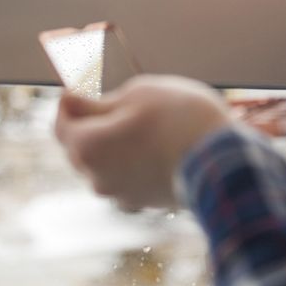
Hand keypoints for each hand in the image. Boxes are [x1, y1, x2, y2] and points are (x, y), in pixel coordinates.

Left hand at [54, 74, 232, 209]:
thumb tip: (73, 102)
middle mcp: (96, 177)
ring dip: (115, 142)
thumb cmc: (179, 119)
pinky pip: (129, 175)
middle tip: (114, 98)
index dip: (69, 101)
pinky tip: (158, 142)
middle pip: (81, 146)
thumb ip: (99, 100)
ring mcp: (121, 194)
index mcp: (87, 146)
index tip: (81, 84)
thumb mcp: (138, 93)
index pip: (60, 123)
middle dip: (92, 122)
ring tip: (143, 120)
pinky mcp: (145, 201)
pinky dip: (135, 158)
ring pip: (106, 162)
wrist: (225, 162)